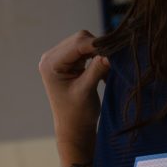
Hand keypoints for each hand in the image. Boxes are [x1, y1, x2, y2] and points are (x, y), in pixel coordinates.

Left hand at [38, 30, 109, 155]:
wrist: (74, 128)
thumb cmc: (77, 114)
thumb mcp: (86, 90)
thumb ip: (97, 69)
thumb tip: (110, 53)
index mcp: (50, 63)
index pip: (77, 43)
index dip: (97, 45)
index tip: (116, 51)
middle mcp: (52, 57)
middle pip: (80, 39)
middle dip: (98, 47)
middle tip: (113, 60)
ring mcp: (60, 58)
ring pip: (85, 42)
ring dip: (99, 52)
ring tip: (108, 67)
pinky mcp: (70, 62)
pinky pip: (87, 50)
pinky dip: (97, 56)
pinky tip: (103, 68)